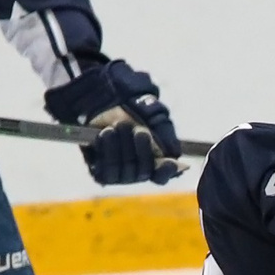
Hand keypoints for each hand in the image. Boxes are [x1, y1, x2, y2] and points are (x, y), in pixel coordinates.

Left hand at [44, 58, 183, 185]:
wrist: (101, 98)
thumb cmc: (131, 106)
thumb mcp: (153, 114)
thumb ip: (165, 132)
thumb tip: (174, 152)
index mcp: (155, 160)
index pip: (163, 176)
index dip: (167, 171)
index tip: (169, 161)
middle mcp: (138, 171)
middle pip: (144, 173)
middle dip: (142, 151)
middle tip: (138, 130)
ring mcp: (119, 174)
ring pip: (126, 173)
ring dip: (123, 148)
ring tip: (118, 126)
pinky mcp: (100, 172)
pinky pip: (106, 172)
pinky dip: (107, 151)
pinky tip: (106, 134)